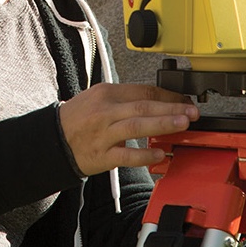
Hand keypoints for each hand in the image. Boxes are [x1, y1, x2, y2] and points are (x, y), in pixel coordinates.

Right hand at [58, 82, 198, 175]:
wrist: (54, 140)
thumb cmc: (79, 118)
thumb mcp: (99, 98)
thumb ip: (126, 99)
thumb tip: (158, 102)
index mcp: (107, 93)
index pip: (143, 91)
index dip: (167, 95)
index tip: (185, 100)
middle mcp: (106, 111)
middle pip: (143, 106)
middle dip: (171, 108)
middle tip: (192, 111)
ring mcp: (103, 134)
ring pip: (136, 126)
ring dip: (162, 124)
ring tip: (182, 124)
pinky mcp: (101, 155)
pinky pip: (126, 155)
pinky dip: (144, 154)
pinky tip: (159, 154)